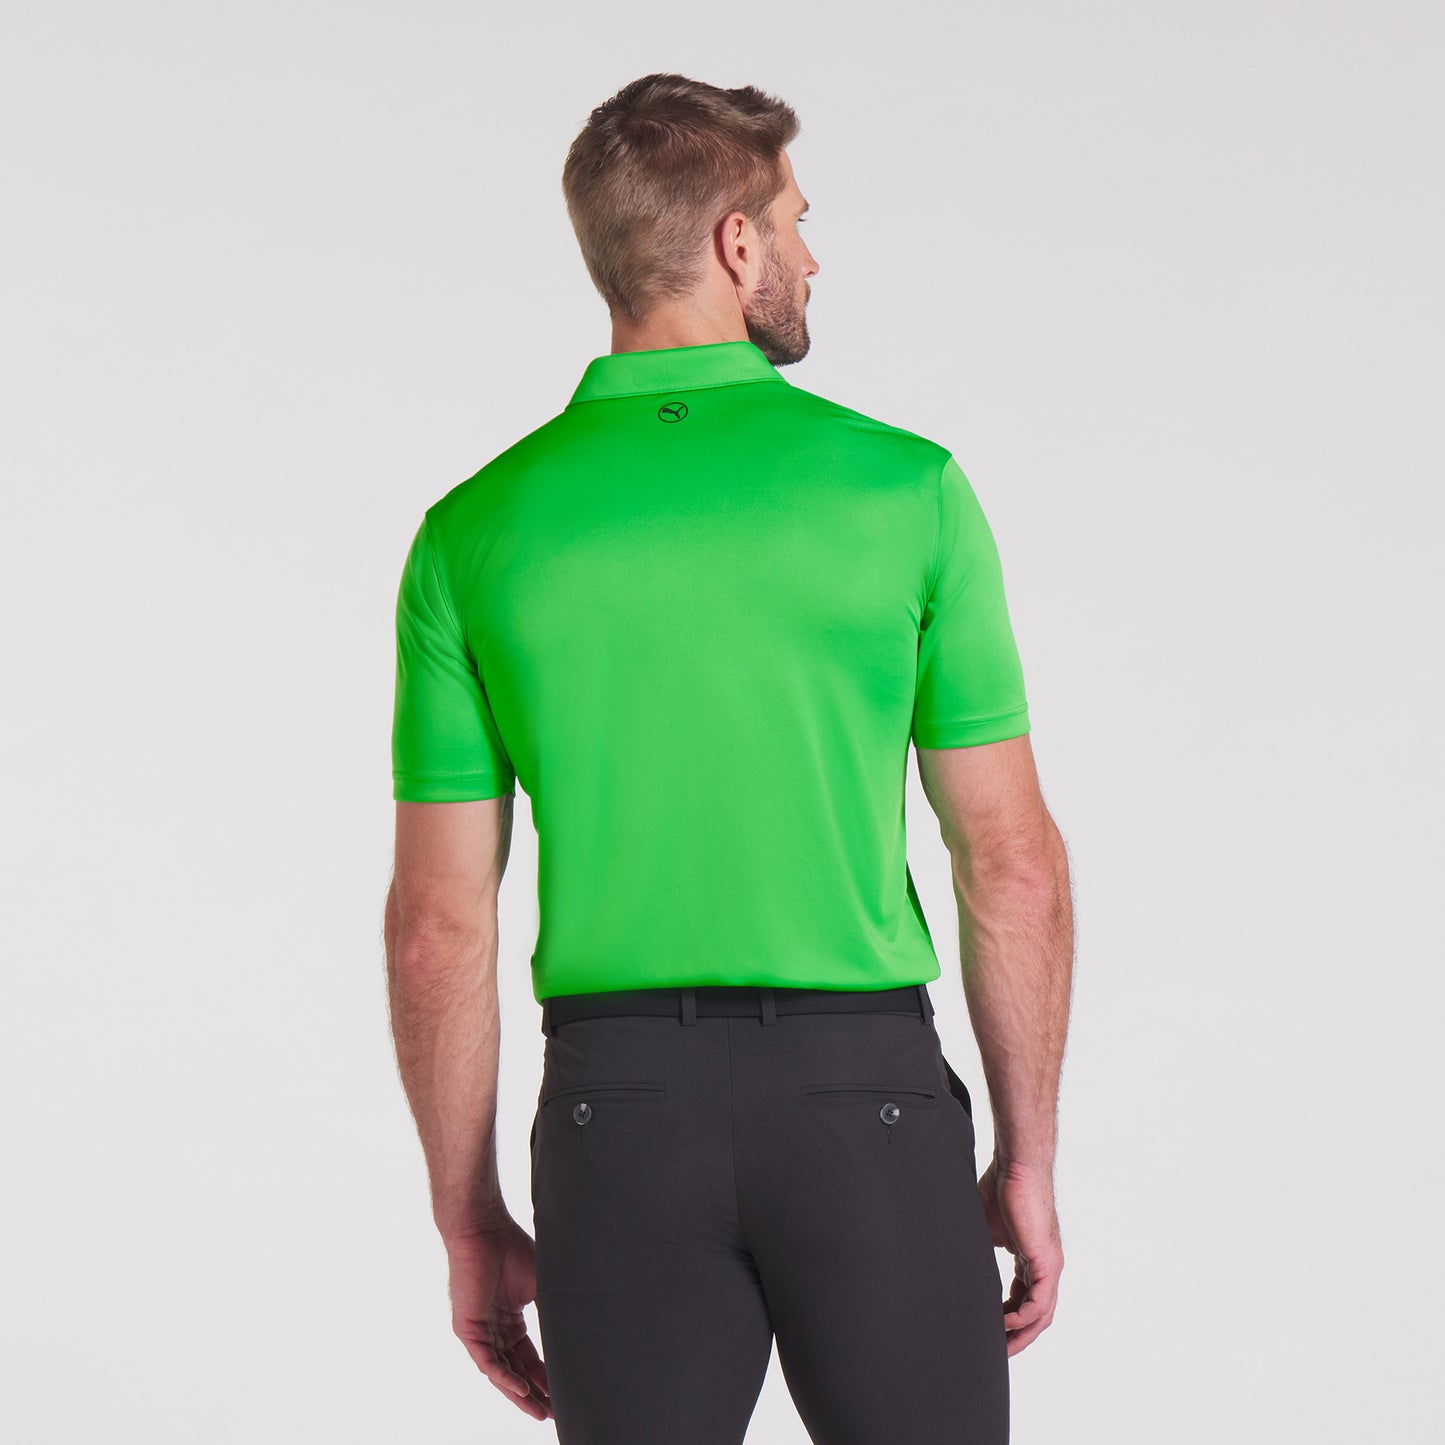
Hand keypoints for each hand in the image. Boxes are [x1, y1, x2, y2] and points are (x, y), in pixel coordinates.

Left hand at [443, 1217, 551, 1420]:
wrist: (484, 1229)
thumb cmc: (511, 1248)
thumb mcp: (539, 1285)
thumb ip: (551, 1309)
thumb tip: (579, 1328)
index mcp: (510, 1318)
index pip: (528, 1356)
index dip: (544, 1376)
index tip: (562, 1393)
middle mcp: (494, 1329)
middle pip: (515, 1370)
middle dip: (534, 1393)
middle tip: (552, 1413)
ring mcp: (480, 1330)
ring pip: (501, 1372)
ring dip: (520, 1392)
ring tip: (540, 1410)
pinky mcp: (467, 1328)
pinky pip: (486, 1361)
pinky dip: (504, 1377)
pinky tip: (521, 1389)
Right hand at [977, 1156, 1062, 1355]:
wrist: (1015, 1167)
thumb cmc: (1000, 1186)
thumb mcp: (984, 1225)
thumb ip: (979, 1246)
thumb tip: (958, 1257)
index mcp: (1029, 1257)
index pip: (1022, 1297)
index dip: (1007, 1317)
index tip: (990, 1329)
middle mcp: (1043, 1265)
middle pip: (1035, 1313)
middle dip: (1017, 1336)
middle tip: (998, 1351)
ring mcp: (1048, 1265)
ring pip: (1040, 1314)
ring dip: (1022, 1334)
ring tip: (1002, 1347)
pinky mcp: (1048, 1261)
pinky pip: (1039, 1302)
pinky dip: (1023, 1317)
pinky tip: (1005, 1323)